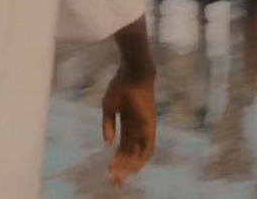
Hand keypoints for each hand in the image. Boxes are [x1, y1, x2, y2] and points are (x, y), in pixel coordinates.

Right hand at [101, 64, 155, 184]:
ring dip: (130, 166)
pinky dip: (142, 158)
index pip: (121, 147)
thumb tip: (107, 142)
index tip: (108, 172)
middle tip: (113, 181)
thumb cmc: (119, 87)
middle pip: (129, 153)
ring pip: (137, 153)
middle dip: (121, 168)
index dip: (115, 160)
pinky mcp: (149, 127)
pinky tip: (134, 168)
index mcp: (126, 125)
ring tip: (120, 177)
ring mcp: (144, 129)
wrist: (131, 75)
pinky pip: (148, 147)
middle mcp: (136, 130)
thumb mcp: (108, 108)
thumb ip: (107, 125)